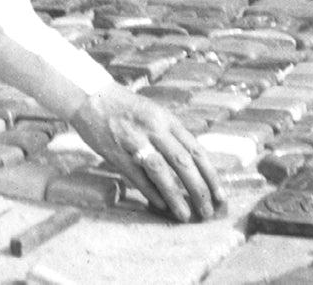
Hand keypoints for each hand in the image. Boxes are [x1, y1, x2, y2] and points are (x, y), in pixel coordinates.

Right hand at [70, 83, 225, 222]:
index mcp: (167, 119)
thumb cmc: (126, 108)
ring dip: (175, 196)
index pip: (196, 150)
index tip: (220, 195)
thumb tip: (192, 164)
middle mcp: (154, 128)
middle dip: (199, 190)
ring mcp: (134, 140)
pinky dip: (150, 191)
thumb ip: (172, 135)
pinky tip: (161, 205)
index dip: (211, 175)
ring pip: (161, 171)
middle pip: (183, 162)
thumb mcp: (155, 114)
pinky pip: (136, 175)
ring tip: (185, 215)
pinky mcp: (116, 152)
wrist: (92, 97)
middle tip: (207, 212)